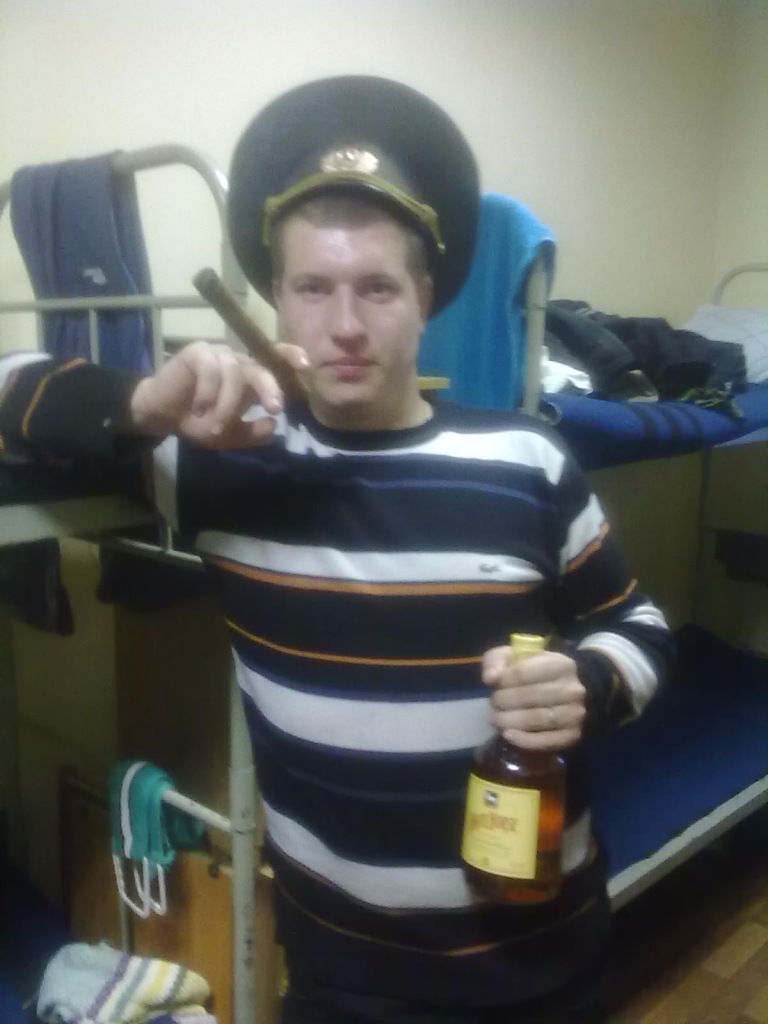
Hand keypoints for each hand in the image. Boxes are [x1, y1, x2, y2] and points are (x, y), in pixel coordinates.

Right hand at [129, 340, 307, 447]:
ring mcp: (218, 355)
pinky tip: (199, 408)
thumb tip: (273, 426)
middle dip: (270, 388)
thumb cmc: (199, 421)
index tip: (307, 367)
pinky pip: (211, 368)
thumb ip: (252, 433)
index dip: (292, 357)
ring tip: (215, 425)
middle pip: (261, 368)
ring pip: (234, 374)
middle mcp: (238, 363)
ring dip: (227, 405)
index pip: (276, 359)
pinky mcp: (197, 352)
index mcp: (251, 377)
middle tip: (274, 409)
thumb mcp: (229, 435)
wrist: (162, 416)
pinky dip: (208, 392)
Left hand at [480, 645, 585, 750]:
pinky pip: (546, 741)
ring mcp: (576, 714)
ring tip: (497, 719)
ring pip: (538, 719)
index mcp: (561, 664)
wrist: (558, 694)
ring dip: (511, 721)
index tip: (494, 686)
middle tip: (493, 704)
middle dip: (504, 701)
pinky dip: (524, 740)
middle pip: (530, 696)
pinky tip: (508, 735)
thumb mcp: (512, 658)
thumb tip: (491, 678)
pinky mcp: (573, 735)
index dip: (503, 681)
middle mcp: (574, 689)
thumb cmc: (531, 672)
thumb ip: (496, 661)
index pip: (524, 672)